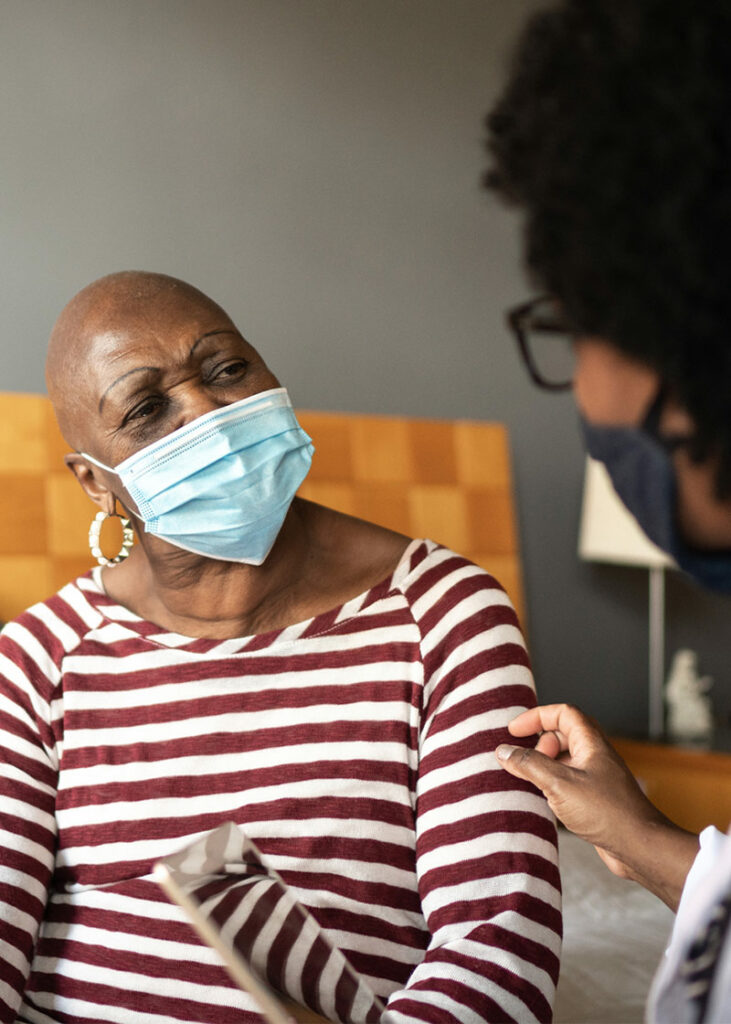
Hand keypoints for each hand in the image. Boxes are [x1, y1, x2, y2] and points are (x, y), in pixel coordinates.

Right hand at [496, 704, 698, 907]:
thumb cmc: (607, 813)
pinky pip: (568, 782)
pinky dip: (552, 784)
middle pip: (563, 734)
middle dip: (538, 742)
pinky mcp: (596, 799)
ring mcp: (597, 778)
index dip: (537, 716)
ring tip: (526, 780)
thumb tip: (503, 751)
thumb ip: (529, 765)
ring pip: (565, 760)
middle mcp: (596, 756)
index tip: (514, 730)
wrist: (640, 847)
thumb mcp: (559, 785)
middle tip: (522, 760)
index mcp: (591, 743)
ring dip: (544, 765)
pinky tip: (541, 800)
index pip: (563, 713)